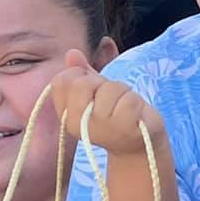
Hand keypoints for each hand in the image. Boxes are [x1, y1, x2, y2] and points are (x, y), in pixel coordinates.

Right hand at [48, 52, 163, 158]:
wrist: (138, 147)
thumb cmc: (116, 117)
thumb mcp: (96, 93)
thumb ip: (82, 73)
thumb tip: (72, 53)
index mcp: (67, 115)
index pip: (61, 80)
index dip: (79, 76)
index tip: (93, 89)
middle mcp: (78, 124)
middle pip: (82, 83)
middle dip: (101, 83)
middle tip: (110, 99)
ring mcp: (101, 128)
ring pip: (110, 88)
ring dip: (123, 92)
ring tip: (124, 108)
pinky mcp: (124, 128)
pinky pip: (129, 99)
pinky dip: (137, 102)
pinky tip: (135, 115)